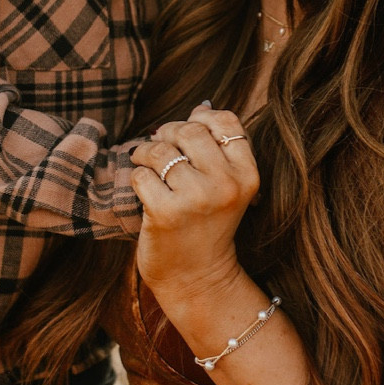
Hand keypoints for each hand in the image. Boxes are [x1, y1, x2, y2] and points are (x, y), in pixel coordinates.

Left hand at [129, 108, 258, 308]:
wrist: (197, 278)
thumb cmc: (208, 225)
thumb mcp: (228, 188)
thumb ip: (218, 150)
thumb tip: (201, 106)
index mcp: (247, 174)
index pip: (227, 122)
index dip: (201, 119)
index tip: (188, 135)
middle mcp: (226, 185)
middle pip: (189, 130)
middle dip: (168, 134)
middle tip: (161, 149)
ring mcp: (196, 199)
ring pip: (160, 150)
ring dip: (146, 153)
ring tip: (147, 165)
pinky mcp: (166, 213)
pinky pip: (140, 174)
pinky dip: (136, 178)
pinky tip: (143, 190)